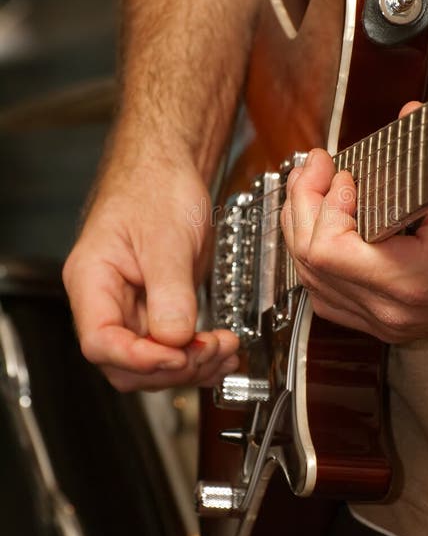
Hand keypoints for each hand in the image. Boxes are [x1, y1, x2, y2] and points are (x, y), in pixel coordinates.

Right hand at [63, 153, 238, 391]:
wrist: (170, 170)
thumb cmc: (155, 187)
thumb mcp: (166, 237)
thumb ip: (169, 291)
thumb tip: (174, 338)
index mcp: (92, 281)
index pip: (100, 341)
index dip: (139, 358)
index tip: (177, 355)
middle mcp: (107, 301)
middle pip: (126, 363)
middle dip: (172, 365)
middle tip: (211, 350)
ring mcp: (134, 308)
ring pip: (153, 361)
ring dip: (192, 364)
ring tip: (226, 351)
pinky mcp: (160, 309)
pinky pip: (174, 346)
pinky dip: (200, 355)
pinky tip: (224, 353)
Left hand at [281, 115, 427, 341]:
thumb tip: (402, 118)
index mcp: (409, 281)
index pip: (327, 249)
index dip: (322, 202)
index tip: (340, 172)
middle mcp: (393, 311)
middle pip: (310, 264)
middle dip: (303, 206)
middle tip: (317, 169)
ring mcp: (390, 322)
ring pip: (314, 284)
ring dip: (306, 233)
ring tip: (315, 192)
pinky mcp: (391, 321)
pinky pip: (332, 299)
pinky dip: (319, 263)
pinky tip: (326, 229)